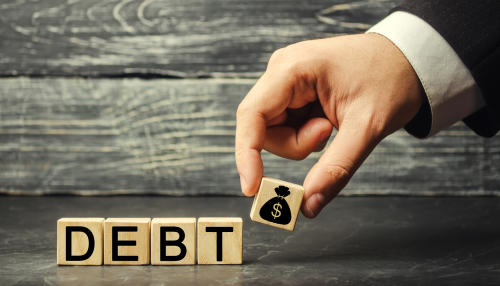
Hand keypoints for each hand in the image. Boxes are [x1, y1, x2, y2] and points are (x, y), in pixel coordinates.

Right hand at [235, 33, 424, 217]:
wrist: (408, 63)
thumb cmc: (391, 80)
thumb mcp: (367, 127)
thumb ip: (336, 168)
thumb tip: (308, 205)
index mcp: (292, 68)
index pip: (252, 115)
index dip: (246, 154)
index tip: (252, 188)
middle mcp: (282, 72)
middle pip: (263, 129)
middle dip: (295, 144)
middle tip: (329, 133)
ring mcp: (286, 82)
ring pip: (274, 133)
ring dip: (302, 141)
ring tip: (334, 123)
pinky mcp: (293, 93)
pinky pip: (286, 128)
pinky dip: (305, 136)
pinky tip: (328, 120)